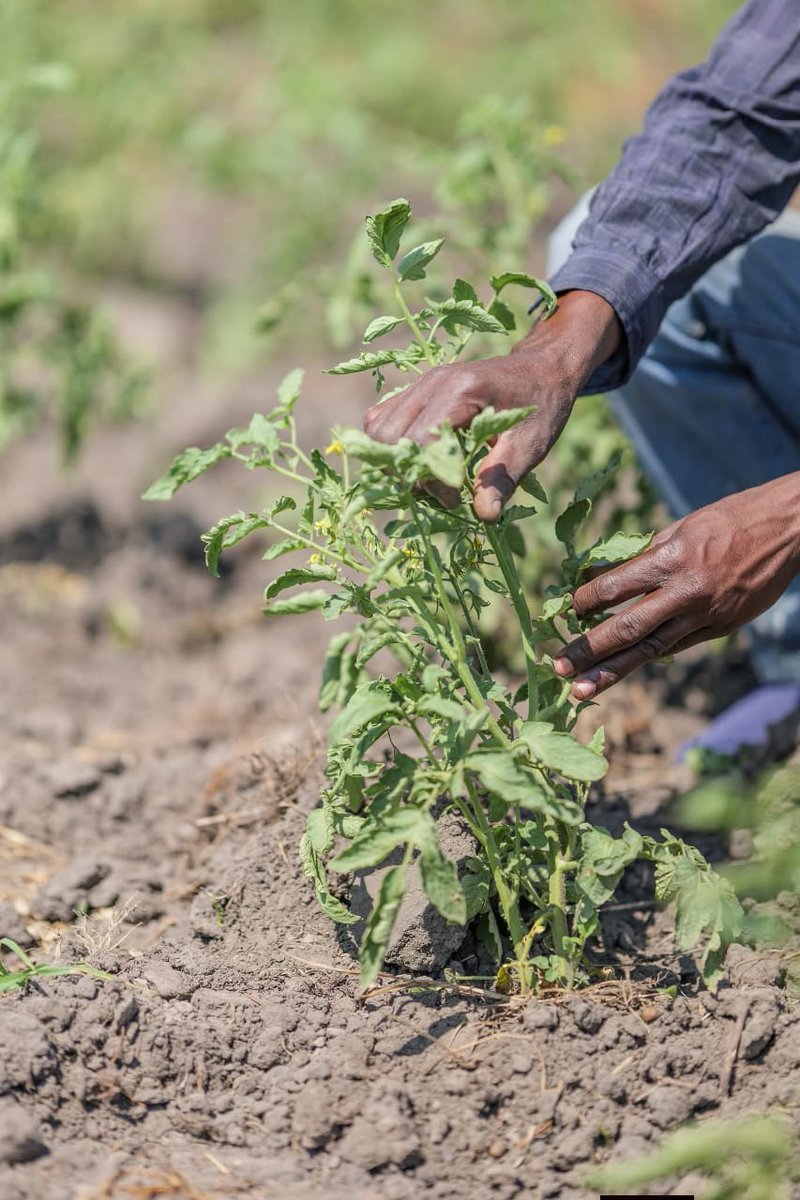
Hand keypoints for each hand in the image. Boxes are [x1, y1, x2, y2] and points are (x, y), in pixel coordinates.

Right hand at [363, 290, 620, 521]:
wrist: (541, 369)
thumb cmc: (540, 406)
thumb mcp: (531, 445)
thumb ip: (503, 478)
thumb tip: (484, 515)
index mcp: (463, 391)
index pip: (421, 442)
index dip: (431, 479)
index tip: (457, 499)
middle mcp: (433, 382)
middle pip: (388, 436)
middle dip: (408, 473)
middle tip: (441, 491)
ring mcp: (420, 383)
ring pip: (377, 427)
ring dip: (396, 461)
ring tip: (431, 477)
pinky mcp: (415, 390)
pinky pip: (381, 418)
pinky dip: (391, 446)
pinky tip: (422, 460)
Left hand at [554, 474, 799, 698]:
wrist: (787, 531)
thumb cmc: (728, 520)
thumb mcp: (679, 528)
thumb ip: (640, 556)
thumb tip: (598, 576)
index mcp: (671, 559)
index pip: (615, 587)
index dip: (585, 600)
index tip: (566, 609)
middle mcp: (685, 592)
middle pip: (627, 628)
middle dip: (589, 650)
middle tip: (558, 667)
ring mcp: (704, 615)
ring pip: (650, 649)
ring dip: (612, 671)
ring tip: (581, 690)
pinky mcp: (720, 629)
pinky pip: (676, 646)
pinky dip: (648, 657)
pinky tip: (623, 669)